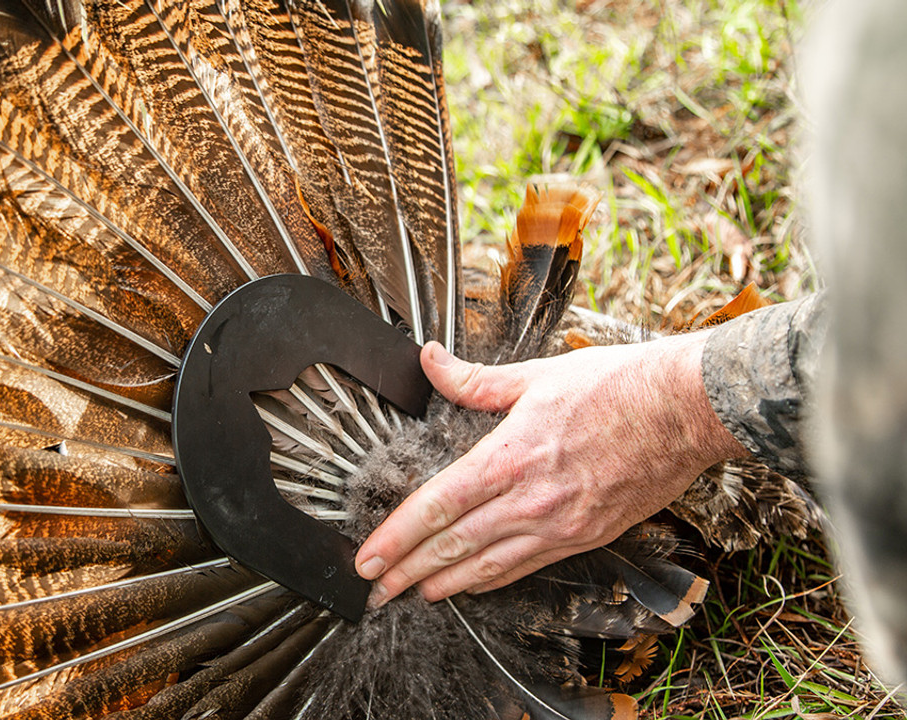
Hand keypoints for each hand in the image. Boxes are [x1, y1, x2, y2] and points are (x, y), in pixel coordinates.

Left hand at [354, 334, 747, 607]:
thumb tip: (430, 362)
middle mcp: (532, 500)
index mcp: (511, 456)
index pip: (437, 506)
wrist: (689, 409)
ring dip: (444, 584)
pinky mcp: (587, 536)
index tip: (368, 557)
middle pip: (454, 545)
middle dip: (407, 571)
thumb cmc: (618, 386)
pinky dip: (491, 580)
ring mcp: (560, 524)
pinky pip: (527, 566)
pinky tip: (470, 586)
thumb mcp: (537, 374)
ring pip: (488, 566)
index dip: (397, 536)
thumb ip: (475, 380)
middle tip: (373, 588)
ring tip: (412, 595)